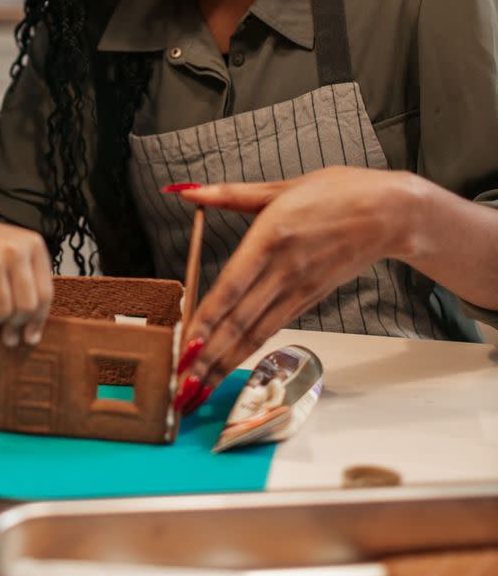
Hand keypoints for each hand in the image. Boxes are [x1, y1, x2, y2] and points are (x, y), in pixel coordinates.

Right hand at [0, 213, 53, 346]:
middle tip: (7, 337)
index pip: (45, 294)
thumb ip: (27, 286)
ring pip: (3, 314)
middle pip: (27, 307)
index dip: (38, 321)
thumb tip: (32, 337)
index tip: (30, 337)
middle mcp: (14, 250)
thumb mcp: (11, 255)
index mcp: (32, 244)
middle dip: (16, 327)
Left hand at [173, 167, 417, 411]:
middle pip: (240, 321)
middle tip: (183, 386)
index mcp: (272, 237)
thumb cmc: (340, 192)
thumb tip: (186, 190)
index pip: (231, 286)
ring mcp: (298, 289)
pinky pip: (272, 328)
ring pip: (254, 333)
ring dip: (224, 363)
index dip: (207, 320)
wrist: (392, 214)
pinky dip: (247, 350)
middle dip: (208, 357)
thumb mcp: (282, 187)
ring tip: (199, 388)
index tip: (186, 345)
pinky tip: (228, 365)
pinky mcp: (308, 299)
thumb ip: (230, 194)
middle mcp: (283, 270)